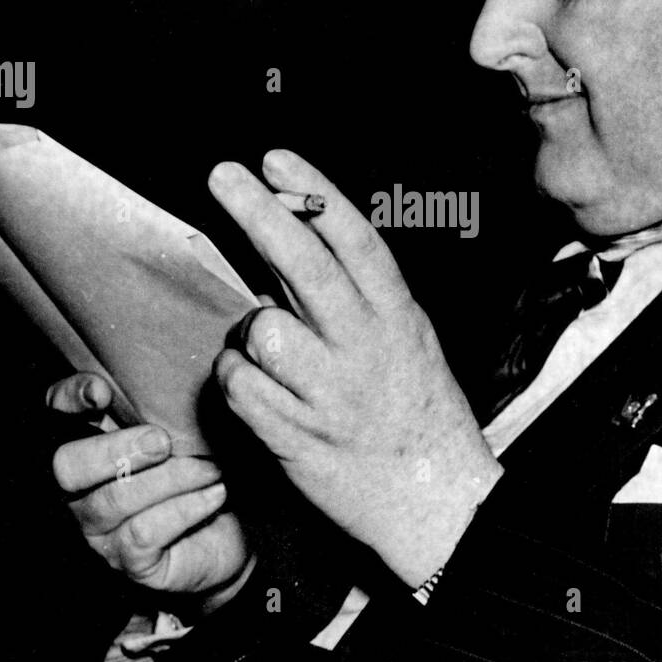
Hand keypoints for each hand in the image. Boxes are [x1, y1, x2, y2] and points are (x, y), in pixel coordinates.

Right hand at [47, 372, 254, 613]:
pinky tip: (215, 493)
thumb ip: (156, 403)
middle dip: (115, 448)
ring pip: (113, 500)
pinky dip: (186, 507)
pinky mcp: (131, 564)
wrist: (235, 536)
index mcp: (89, 448)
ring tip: (211, 468)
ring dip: (170, 477)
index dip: (68, 400)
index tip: (102, 393)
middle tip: (163, 441)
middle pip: (65, 467)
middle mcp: (79, 493)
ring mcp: (100, 533)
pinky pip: (145, 532)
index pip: (53, 416)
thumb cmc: (200, 473)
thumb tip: (142, 373)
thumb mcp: (182, 431)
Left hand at [208, 149, 502, 587]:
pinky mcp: (296, 439)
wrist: (439, 501)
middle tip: (223, 175)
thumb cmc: (418, 411)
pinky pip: (240, 388)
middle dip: (259, 214)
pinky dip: (236, 381)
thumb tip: (290, 238)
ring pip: (262, 331)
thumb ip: (356, 294)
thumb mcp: (406, 338)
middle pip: (305, 267)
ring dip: (251, 333)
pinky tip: (256, 388)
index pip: (354, 240)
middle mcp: (365, 350)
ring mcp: (330, 396)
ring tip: (269, 350)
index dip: (313, 193)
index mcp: (397, 318)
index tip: (275, 159)